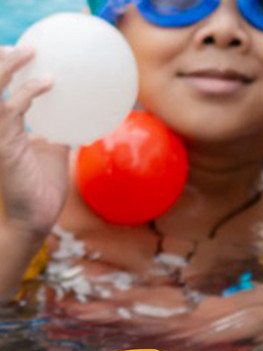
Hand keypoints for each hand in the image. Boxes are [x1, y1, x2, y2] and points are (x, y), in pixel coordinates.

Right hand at [0, 46, 69, 234]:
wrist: (36, 216)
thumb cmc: (43, 188)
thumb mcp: (54, 153)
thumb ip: (60, 134)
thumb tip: (80, 122)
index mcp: (4, 126)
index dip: (6, 69)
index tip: (24, 53)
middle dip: (1, 61)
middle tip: (26, 48)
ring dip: (8, 67)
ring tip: (28, 52)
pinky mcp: (4, 142)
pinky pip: (10, 108)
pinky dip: (28, 92)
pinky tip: (47, 83)